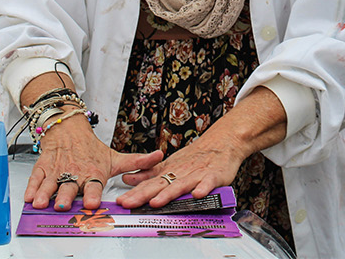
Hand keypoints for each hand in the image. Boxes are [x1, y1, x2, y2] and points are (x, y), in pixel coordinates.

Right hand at [27, 114, 162, 212]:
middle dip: (66, 197)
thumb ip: (137, 162)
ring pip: (50, 184)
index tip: (92, 202)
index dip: (92, 194)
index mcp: (92, 172)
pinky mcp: (43, 169)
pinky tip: (28, 196)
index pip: (93, 185)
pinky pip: (35, 178)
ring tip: (41, 202)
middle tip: (63, 205)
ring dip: (45, 193)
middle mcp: (74, 174)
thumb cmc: (92, 149)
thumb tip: (160, 156)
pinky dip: (31, 187)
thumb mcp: (115, 157)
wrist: (68, 130)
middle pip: (69, 187)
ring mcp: (57, 171)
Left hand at [115, 125, 249, 209]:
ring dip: (169, 194)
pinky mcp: (215, 175)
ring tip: (156, 202)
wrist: (223, 141)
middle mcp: (181, 173)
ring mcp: (197, 174)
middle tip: (129, 203)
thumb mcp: (170, 163)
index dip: (135, 193)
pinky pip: (209, 182)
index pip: (149, 184)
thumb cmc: (197, 156)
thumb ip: (149, 173)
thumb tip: (128, 178)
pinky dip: (204, 187)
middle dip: (144, 194)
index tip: (121, 201)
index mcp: (170, 171)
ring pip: (181, 185)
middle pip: (160, 185)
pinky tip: (198, 194)